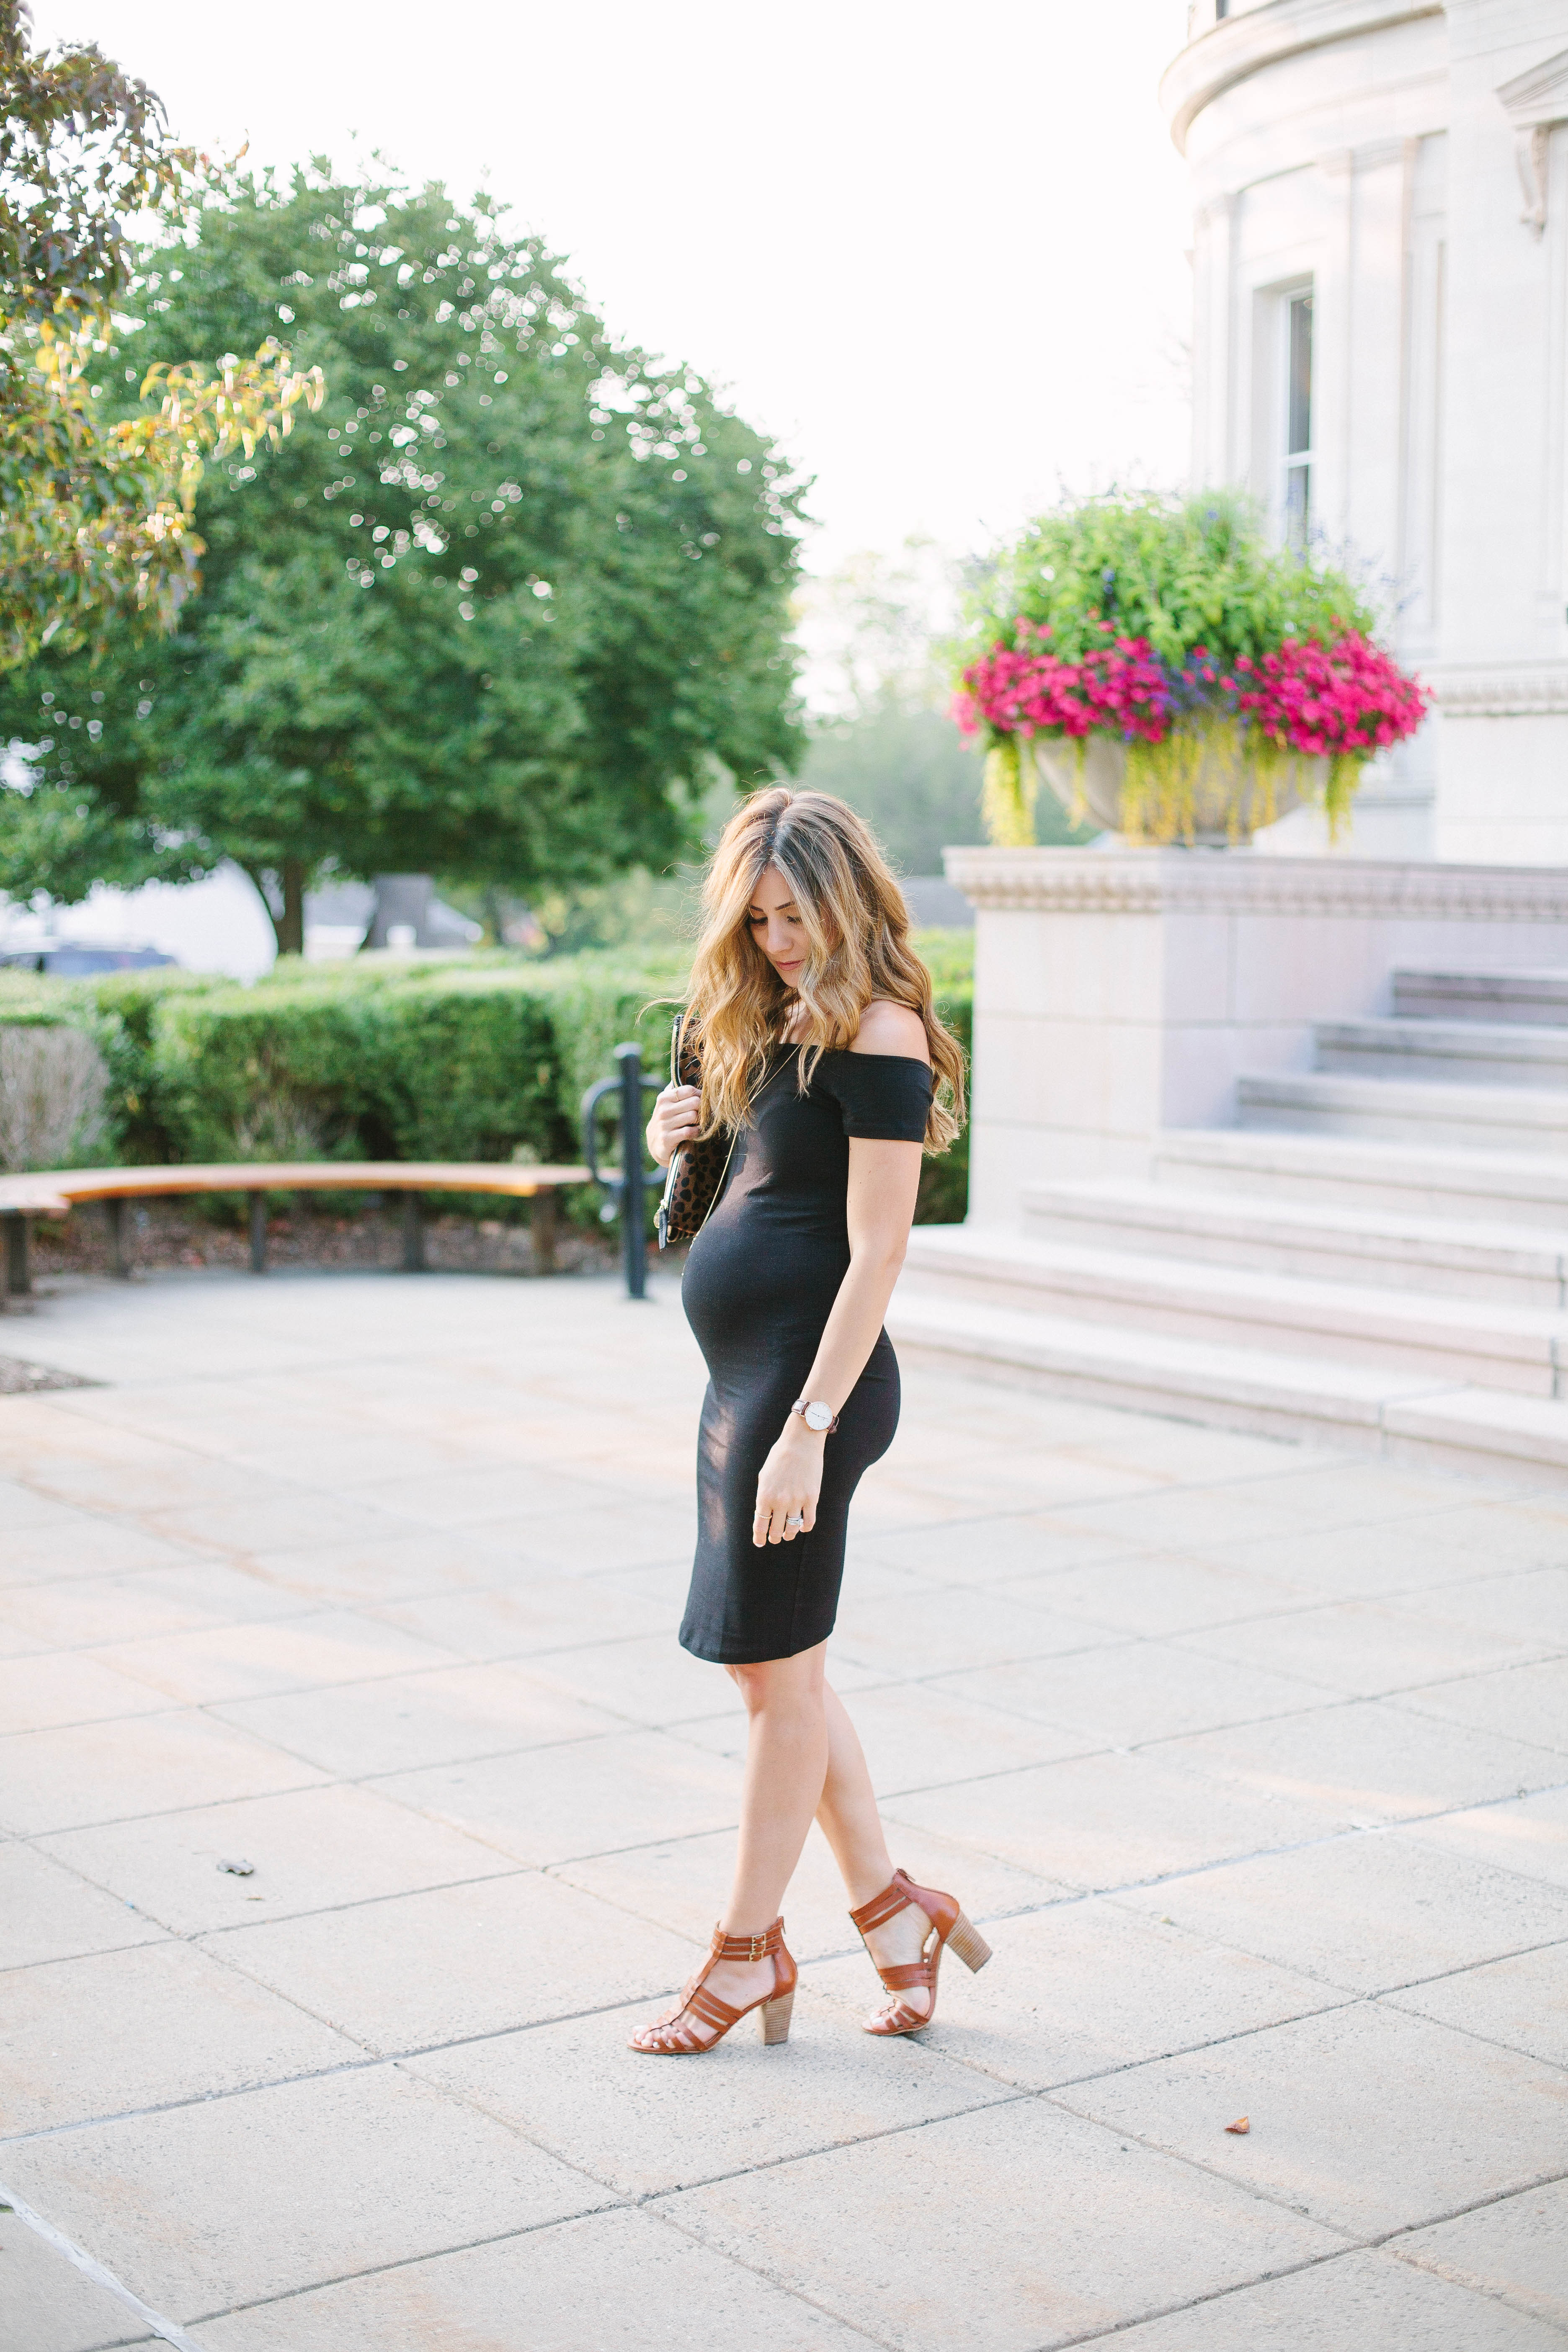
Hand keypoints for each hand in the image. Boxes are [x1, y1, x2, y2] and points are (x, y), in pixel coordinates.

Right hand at [647, 1082, 700, 1167]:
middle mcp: (663, 1110)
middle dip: (701, 1109)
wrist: (655, 1143)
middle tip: (701, 1114)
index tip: (701, 1101)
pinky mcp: (667, 1139)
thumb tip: (685, 1071)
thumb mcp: (667, 1102)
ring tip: (697, 1123)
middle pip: (694, 1103)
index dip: (699, 1095)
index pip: (689, 1090)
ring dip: (699, 1121)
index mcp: (664, 1098)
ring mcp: (664, 1124)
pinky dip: (696, 1132)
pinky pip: (690, 1131)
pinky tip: (694, 1132)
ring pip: (693, 1116)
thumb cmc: (667, 1119)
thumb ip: (675, 1088)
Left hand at [753, 1423, 822, 1546]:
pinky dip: (804, 1528)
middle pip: (776, 1530)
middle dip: (774, 1537)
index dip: (759, 1537)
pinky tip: (802, 1527)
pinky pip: (809, 1522)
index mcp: (764, 1495)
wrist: (800, 1442)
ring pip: (792, 1529)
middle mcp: (779, 1501)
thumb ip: (763, 1496)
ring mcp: (797, 1500)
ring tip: (787, 1535)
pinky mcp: (812, 1498)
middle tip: (774, 1538)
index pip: (760, 1525)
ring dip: (788, 1535)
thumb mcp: (764, 1476)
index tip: (760, 1542)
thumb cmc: (779, 1457)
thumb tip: (764, 1514)